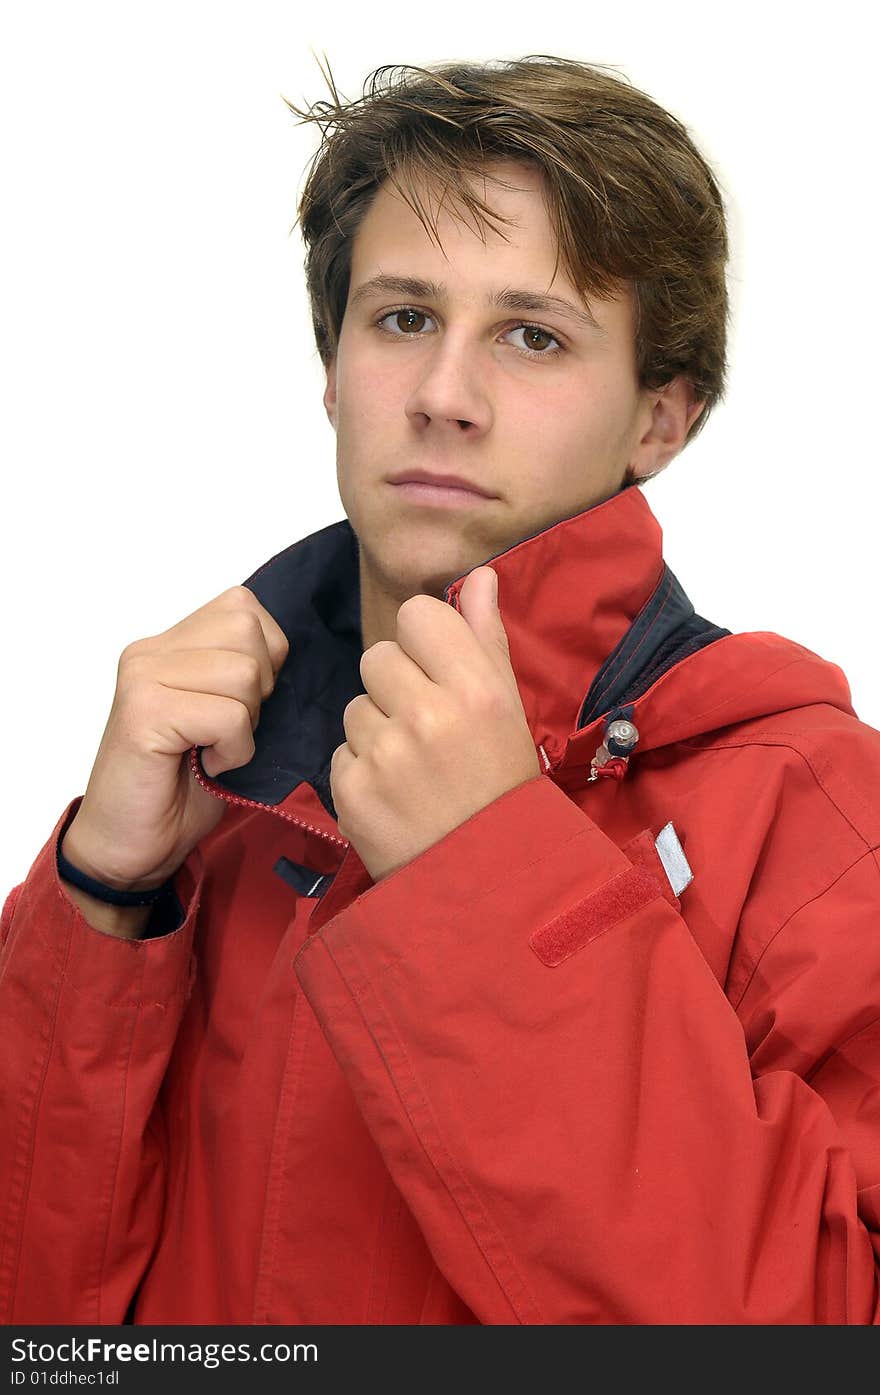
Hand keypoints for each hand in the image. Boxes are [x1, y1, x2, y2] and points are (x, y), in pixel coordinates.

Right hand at [61, 586, 289, 892]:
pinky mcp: (144, 713)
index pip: (244, 607)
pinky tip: (208, 766)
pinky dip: (234, 751)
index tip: (239, 707)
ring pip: (243, 673)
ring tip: (214, 749)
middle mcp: (151, 651)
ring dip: (246, 725)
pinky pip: (228, 716)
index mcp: (170, 643)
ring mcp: (143, 678)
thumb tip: (291, 653)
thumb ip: (244, 672)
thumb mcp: (226, 715)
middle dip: (259, 688)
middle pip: (248, 632)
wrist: (131, 847)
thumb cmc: (182, 788)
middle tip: (227, 731)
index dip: (265, 659)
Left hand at [330, 566, 541, 882]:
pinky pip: (341, 753)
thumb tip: (480, 575)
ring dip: (376, 730)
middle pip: (377, 657)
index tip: (437, 674)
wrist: (488, 883)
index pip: (415, 614)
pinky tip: (395, 797)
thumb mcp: (509, 711)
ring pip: (354, 706)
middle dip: (395, 687)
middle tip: (426, 730)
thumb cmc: (502, 788)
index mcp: (476, 688)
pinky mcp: (351, 791)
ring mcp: (385, 755)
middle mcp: (429, 715)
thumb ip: (486, 638)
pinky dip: (362, 772)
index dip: (422, 642)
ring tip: (413, 770)